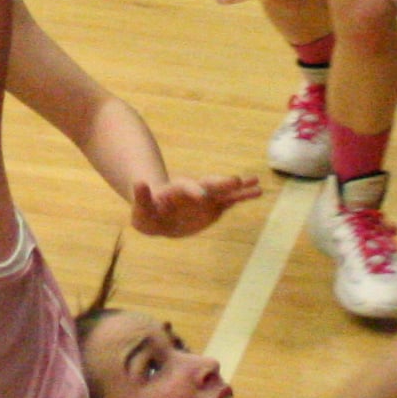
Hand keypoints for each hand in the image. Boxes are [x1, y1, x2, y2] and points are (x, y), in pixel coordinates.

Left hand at [129, 171, 266, 236]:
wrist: (160, 217)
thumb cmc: (148, 215)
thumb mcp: (141, 212)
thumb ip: (141, 198)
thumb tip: (139, 183)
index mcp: (175, 191)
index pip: (184, 188)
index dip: (192, 191)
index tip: (201, 196)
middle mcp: (193, 191)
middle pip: (208, 184)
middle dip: (220, 182)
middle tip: (235, 180)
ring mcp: (206, 198)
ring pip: (224, 190)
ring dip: (238, 187)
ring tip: (256, 182)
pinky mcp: (215, 207)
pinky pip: (231, 200)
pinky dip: (243, 196)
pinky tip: (257, 192)